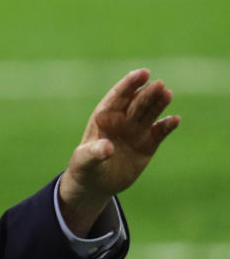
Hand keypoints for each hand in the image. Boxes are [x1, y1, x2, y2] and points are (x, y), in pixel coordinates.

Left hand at [59, 69, 179, 234]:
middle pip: (136, 102)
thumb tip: (107, 148)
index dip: (129, 84)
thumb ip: (94, 152)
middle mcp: (122, 121)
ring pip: (149, 113)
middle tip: (159, 84)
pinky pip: (159, 132)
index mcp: (104, 118)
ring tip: (167, 94)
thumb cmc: (84, 168)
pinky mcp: (147, 144)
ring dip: (159, 103)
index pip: (118, 96)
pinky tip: (175, 120)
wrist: (95, 184)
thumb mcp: (84, 161)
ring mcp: (135, 131)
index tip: (142, 73)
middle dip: (147, 93)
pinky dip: (167, 126)